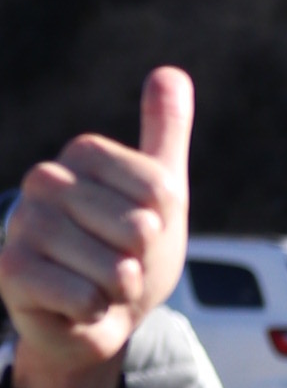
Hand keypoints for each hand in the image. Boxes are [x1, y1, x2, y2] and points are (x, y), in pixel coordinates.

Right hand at [1, 68, 194, 387]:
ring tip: (99, 285)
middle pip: (139, 227)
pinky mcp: (12, 269)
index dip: (163, 224)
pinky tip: (79, 306)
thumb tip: (170, 72)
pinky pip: (85, 296)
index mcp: (82, 154)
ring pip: (114, 266)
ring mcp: (23, 223)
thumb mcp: (160, 193)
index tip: (140, 232)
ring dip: (120, 289)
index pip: (159, 190)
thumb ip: (165, 134)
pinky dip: (95, 311)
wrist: (98, 316)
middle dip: (142, 261)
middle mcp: (45, 179)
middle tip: (118, 263)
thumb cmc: (128, 252)